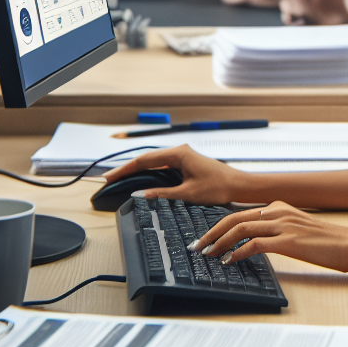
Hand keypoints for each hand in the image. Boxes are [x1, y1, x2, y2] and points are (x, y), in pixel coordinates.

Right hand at [104, 144, 240, 204]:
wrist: (238, 185)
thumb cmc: (218, 187)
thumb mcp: (188, 194)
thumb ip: (162, 194)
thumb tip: (140, 195)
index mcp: (178, 154)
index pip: (144, 160)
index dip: (125, 169)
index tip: (109, 177)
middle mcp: (179, 151)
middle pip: (147, 159)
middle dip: (127, 169)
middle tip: (108, 179)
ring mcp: (183, 156)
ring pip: (154, 162)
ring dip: (137, 170)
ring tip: (119, 179)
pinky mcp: (186, 163)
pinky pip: (162, 166)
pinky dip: (149, 172)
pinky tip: (140, 179)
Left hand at [191, 201, 347, 273]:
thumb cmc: (332, 242)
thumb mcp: (300, 230)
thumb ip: (279, 231)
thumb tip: (256, 244)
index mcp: (280, 207)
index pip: (241, 214)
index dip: (219, 226)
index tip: (206, 238)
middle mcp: (279, 211)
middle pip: (234, 218)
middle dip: (211, 233)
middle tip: (197, 246)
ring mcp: (284, 225)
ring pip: (240, 229)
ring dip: (219, 243)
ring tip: (208, 255)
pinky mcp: (289, 241)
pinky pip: (254, 245)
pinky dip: (237, 253)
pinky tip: (229, 262)